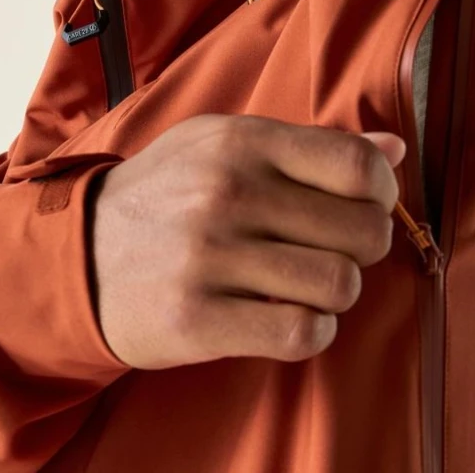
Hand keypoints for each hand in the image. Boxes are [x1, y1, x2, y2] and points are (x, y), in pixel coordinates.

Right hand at [86, 114, 405, 369]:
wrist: (79, 254)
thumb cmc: (171, 191)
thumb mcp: (229, 144)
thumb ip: (313, 145)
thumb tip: (395, 148)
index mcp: (244, 142)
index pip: (357, 167)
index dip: (383, 193)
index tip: (369, 205)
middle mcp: (229, 194)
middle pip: (362, 232)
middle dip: (364, 246)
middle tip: (334, 248)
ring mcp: (211, 257)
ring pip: (340, 285)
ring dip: (336, 291)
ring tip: (306, 281)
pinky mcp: (197, 319)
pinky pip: (302, 333)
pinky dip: (313, 331)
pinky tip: (292, 316)